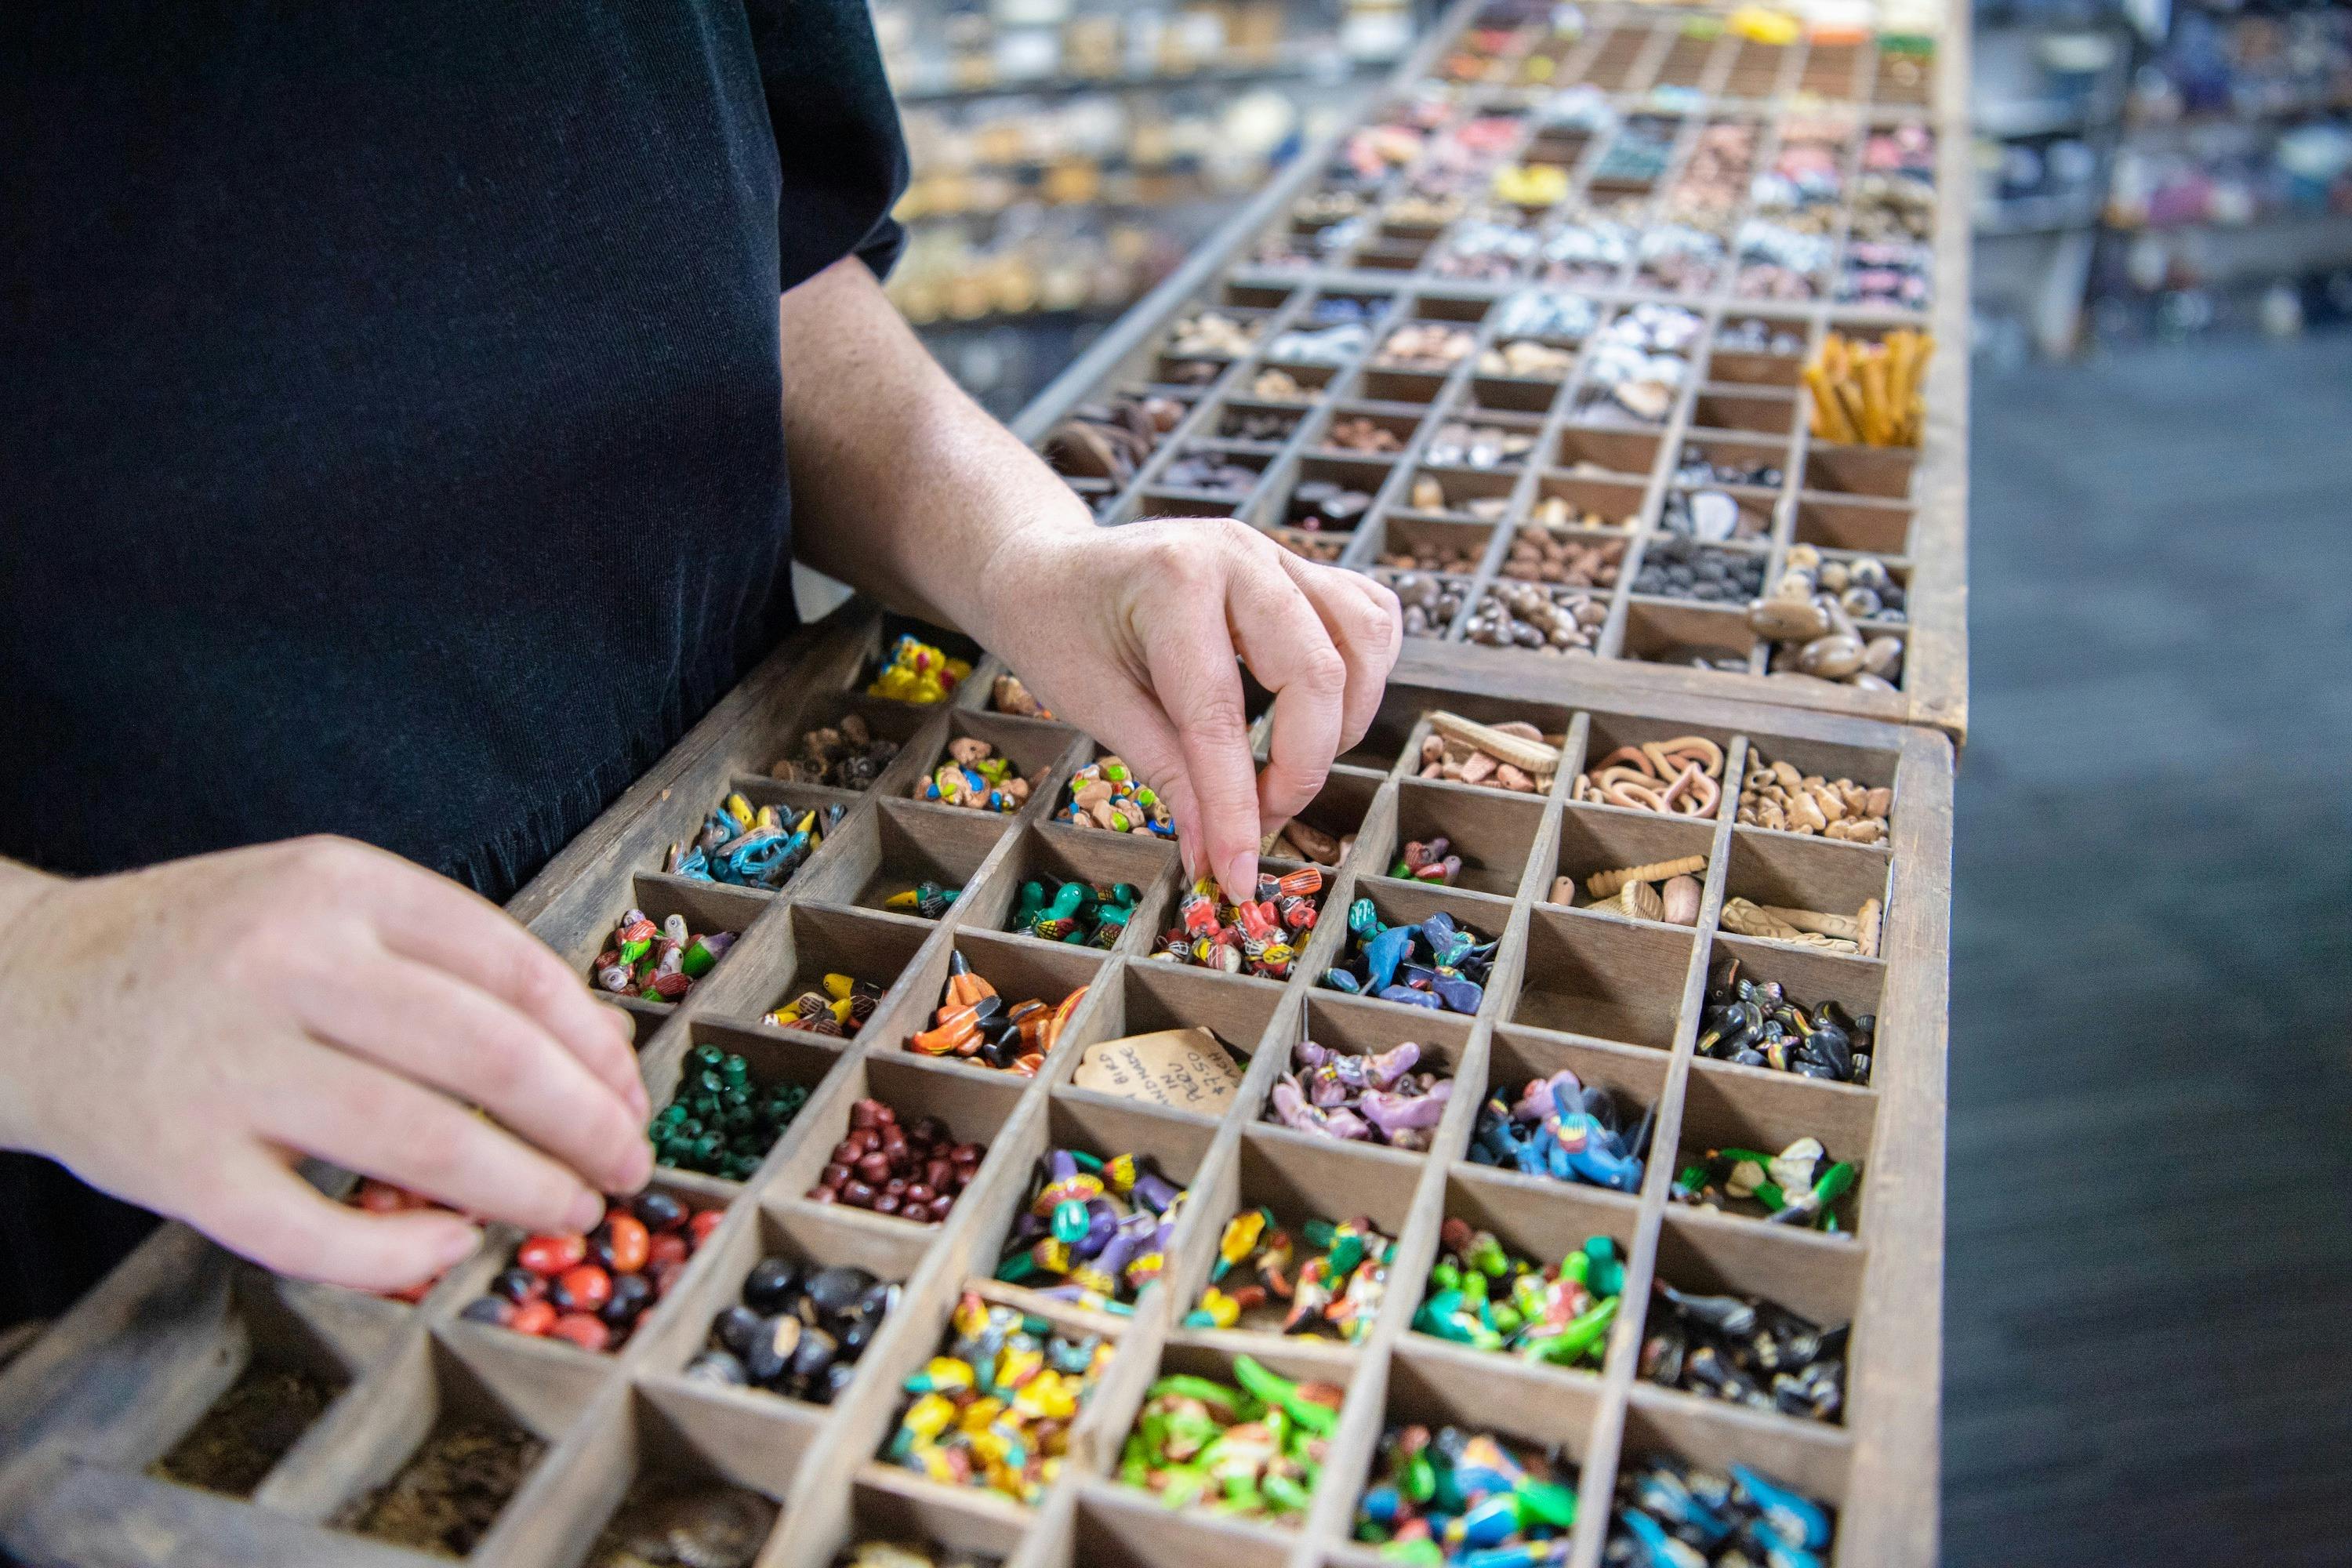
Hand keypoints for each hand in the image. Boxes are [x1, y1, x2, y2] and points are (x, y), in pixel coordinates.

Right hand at [0, 837, 652, 1292]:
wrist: (22, 986)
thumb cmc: (203, 952)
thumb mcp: (321, 907)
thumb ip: (443, 961)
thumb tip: (592, 1044)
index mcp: (339, 887)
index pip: (510, 966)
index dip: (592, 1041)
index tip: (631, 1090)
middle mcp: (287, 963)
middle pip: (488, 1054)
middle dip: (585, 1121)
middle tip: (630, 1164)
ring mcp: (228, 1065)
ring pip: (421, 1142)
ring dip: (524, 1186)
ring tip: (571, 1206)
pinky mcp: (179, 1163)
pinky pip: (314, 1232)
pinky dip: (404, 1252)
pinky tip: (453, 1245)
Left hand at [967, 516, 1401, 902]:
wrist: (1045, 567)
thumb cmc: (1056, 629)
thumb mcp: (1096, 708)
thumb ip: (1170, 778)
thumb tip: (1217, 859)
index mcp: (1174, 581)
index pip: (1221, 715)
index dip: (1235, 807)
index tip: (1238, 873)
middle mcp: (1239, 555)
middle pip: (1317, 675)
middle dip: (1300, 771)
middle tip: (1259, 825)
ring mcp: (1276, 554)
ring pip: (1364, 639)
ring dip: (1345, 722)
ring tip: (1289, 767)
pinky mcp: (1298, 568)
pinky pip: (1368, 616)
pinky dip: (1363, 673)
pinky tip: (1321, 713)